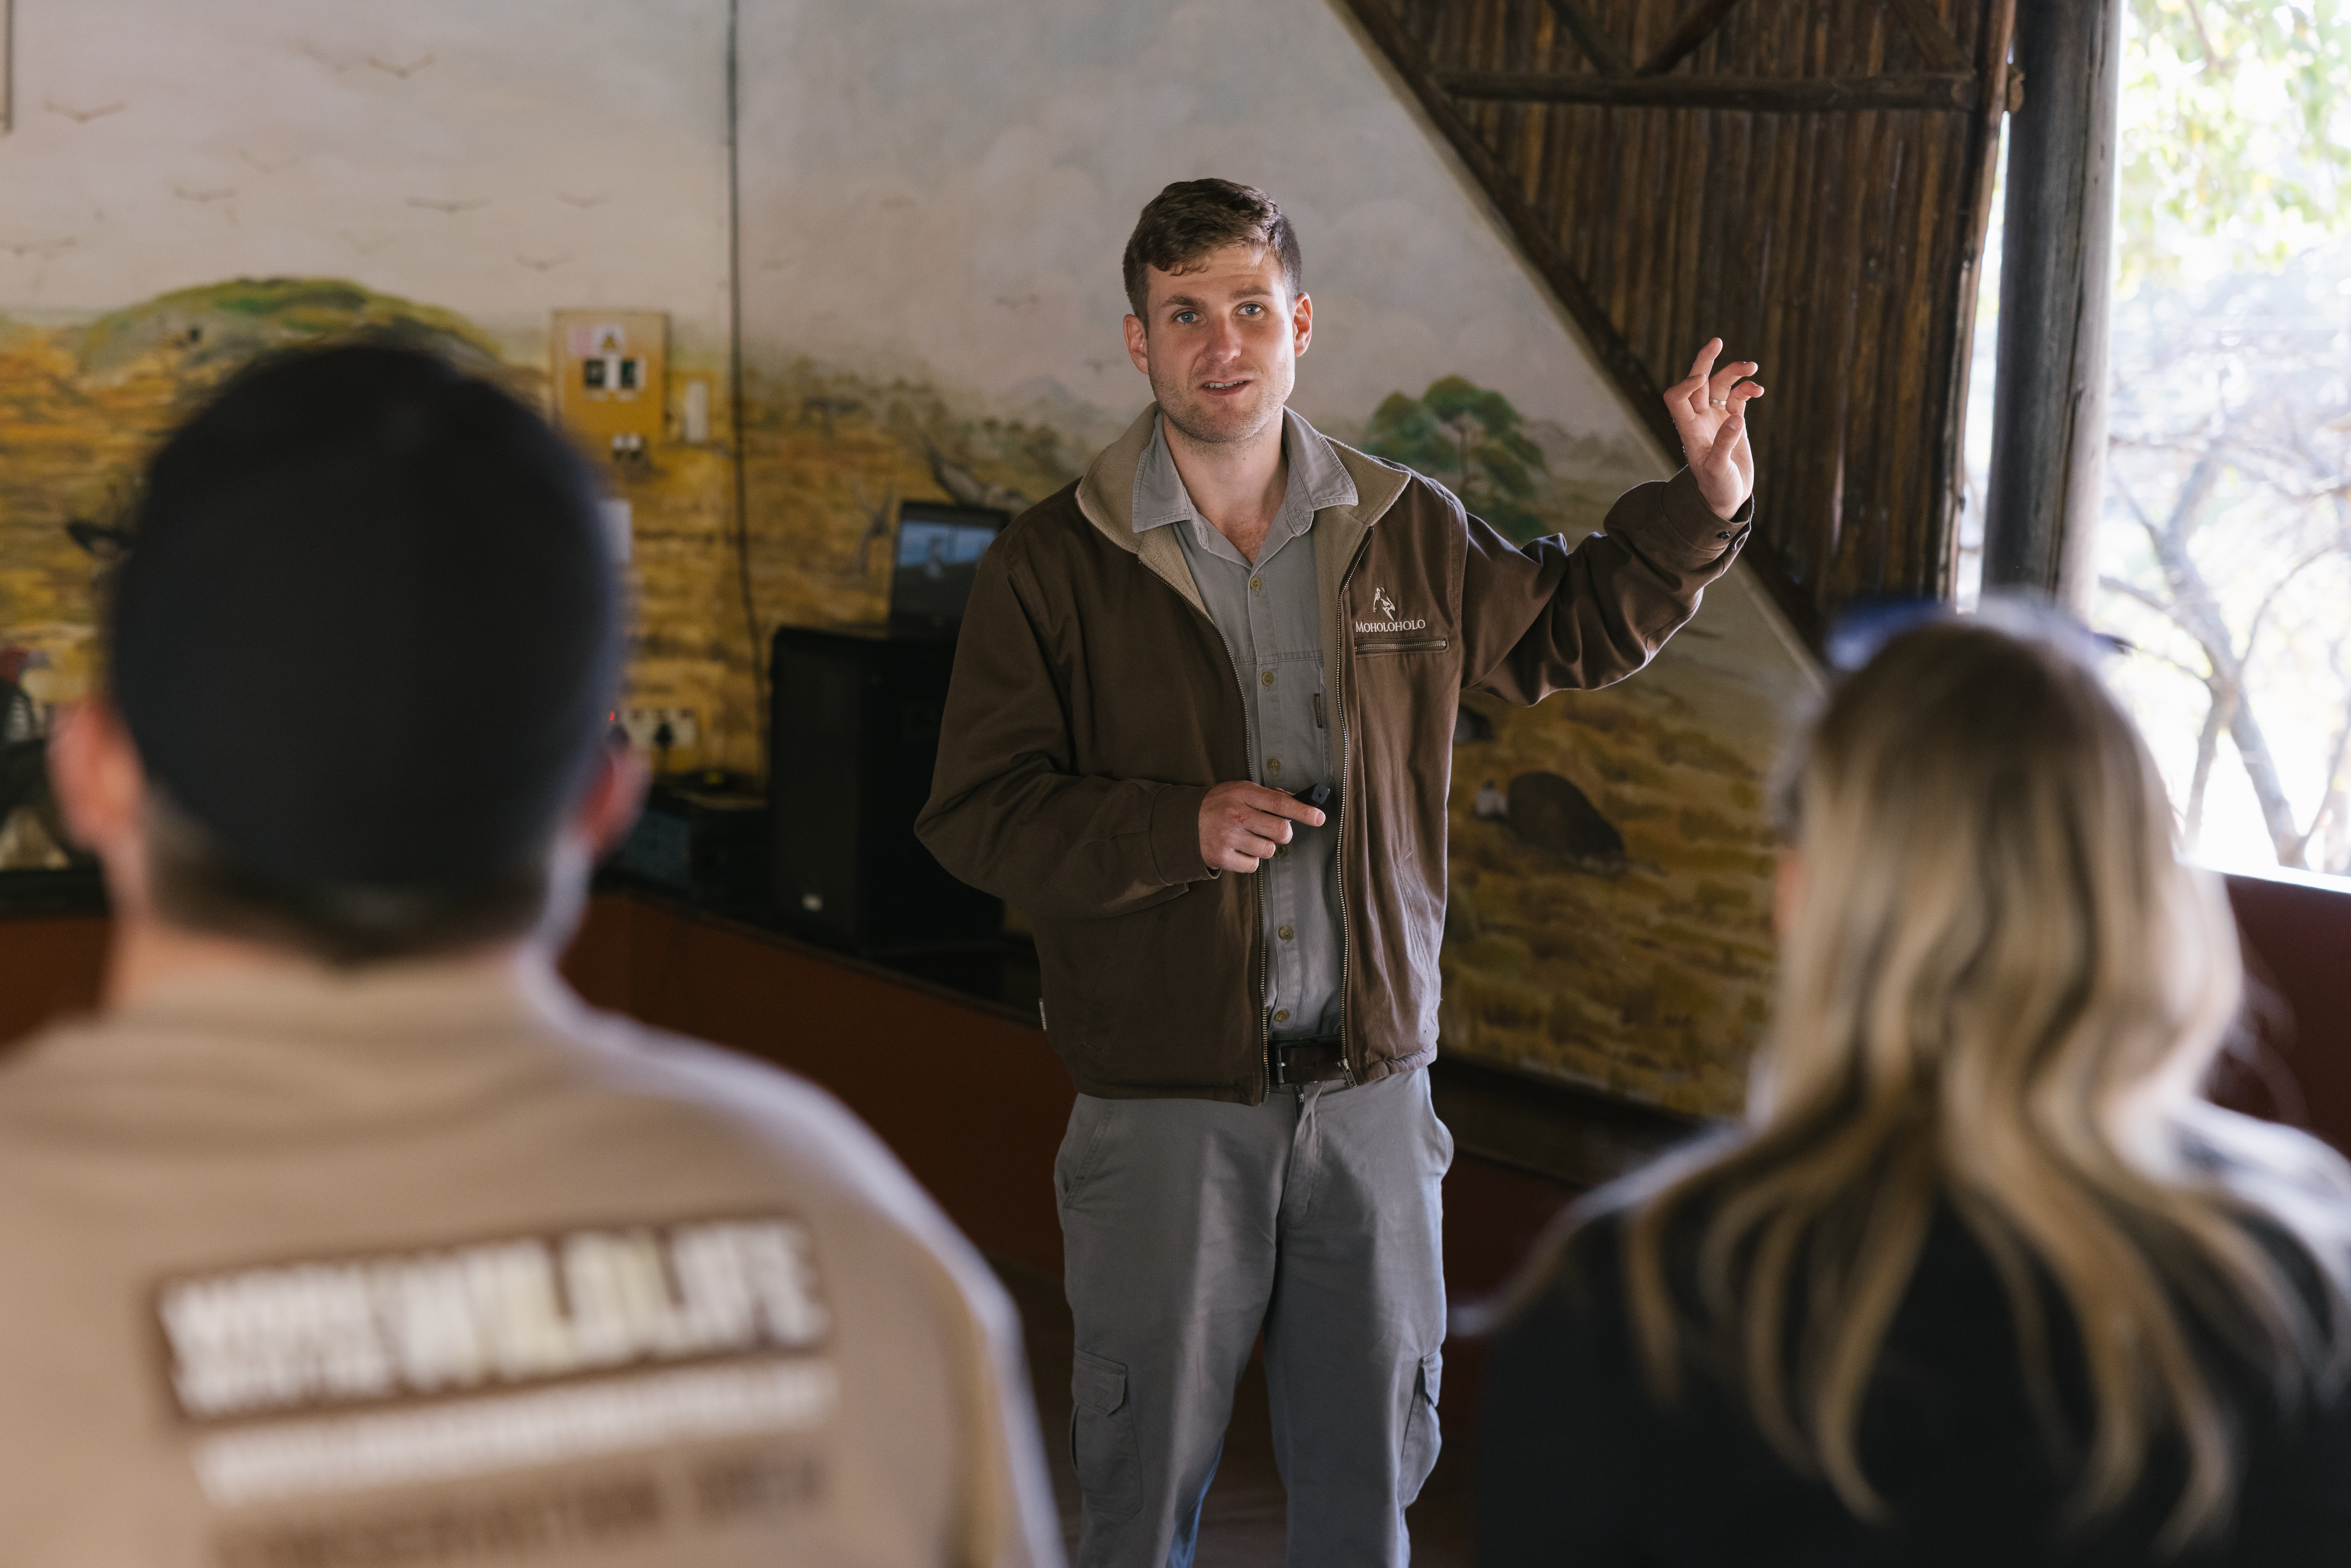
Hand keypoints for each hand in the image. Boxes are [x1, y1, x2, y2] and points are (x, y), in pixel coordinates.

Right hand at [1199, 780, 1324, 873]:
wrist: (1183, 822)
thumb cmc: (1219, 804)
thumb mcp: (1240, 790)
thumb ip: (1267, 796)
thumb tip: (1298, 801)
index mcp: (1242, 793)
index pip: (1279, 803)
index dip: (1302, 811)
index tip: (1319, 817)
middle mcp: (1236, 815)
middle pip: (1279, 830)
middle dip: (1283, 833)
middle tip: (1273, 830)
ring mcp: (1228, 837)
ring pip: (1268, 850)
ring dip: (1264, 846)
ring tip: (1248, 838)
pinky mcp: (1221, 857)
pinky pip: (1253, 865)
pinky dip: (1250, 860)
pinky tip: (1239, 849)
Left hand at [1667, 338, 1762, 520]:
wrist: (1728, 498)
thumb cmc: (1716, 488)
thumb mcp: (1717, 469)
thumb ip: (1725, 444)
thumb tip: (1736, 419)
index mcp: (1688, 429)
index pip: (1676, 397)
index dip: (1685, 385)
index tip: (1702, 383)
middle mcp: (1700, 419)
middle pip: (1698, 381)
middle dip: (1705, 361)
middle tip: (1717, 341)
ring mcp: (1717, 418)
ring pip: (1721, 385)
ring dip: (1734, 372)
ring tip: (1752, 367)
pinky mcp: (1735, 421)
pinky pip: (1738, 396)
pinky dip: (1747, 389)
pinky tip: (1758, 390)